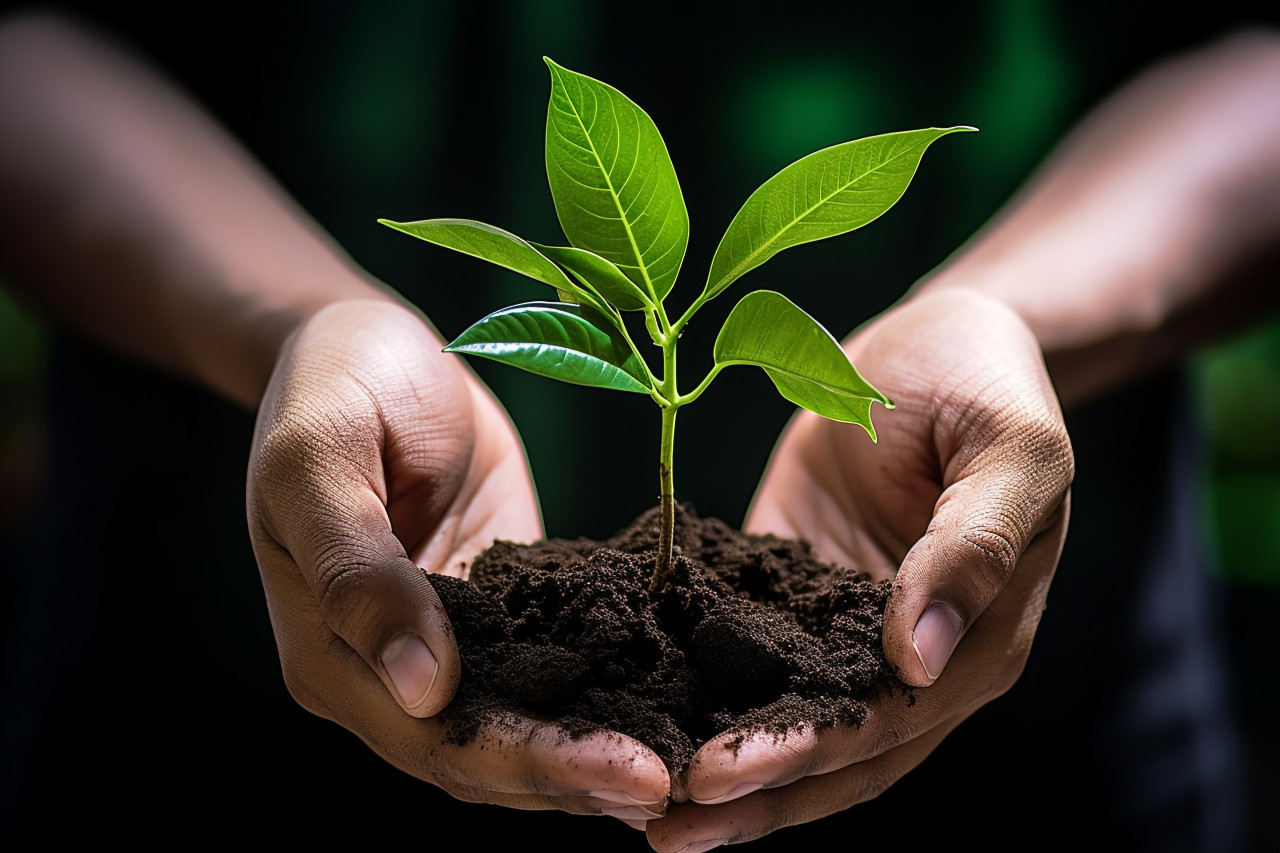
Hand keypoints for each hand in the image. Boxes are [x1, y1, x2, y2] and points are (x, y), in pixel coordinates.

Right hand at [246, 298, 669, 818]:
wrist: (365, 340)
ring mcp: (450, 640)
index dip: (529, 762)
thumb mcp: (319, 460)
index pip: (435, 739)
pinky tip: (670, 704)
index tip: (625, 770)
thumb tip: (423, 687)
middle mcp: (388, 670)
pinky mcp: (501, 604)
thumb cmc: (327, 387)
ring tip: (689, 765)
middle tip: (676, 783)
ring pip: (526, 724)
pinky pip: (554, 661)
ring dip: (599, 750)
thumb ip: (357, 569)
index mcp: (332, 656)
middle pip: (489, 753)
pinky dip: (605, 691)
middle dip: (579, 773)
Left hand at [647, 287, 1072, 848]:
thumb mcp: (1010, 451)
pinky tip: (642, 713)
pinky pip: (747, 652)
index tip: (718, 776)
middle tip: (660, 827)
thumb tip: (917, 660)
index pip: (887, 726)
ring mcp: (845, 629)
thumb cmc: (988, 383)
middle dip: (751, 794)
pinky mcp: (793, 589)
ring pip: (787, 722)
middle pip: (832, 754)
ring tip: (638, 810)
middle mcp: (912, 659)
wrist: (937, 337)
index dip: (804, 757)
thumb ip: (972, 550)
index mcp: (977, 644)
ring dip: (725, 771)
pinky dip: (702, 690)